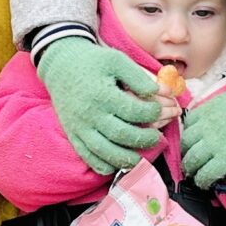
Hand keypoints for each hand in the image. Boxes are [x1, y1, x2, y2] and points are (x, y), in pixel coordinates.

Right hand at [37, 37, 164, 173]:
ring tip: (140, 157)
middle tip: (157, 137)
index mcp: (102, 94)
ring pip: (105, 151)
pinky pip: (88, 157)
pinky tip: (117, 164)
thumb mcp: (116, 60)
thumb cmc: (92, 62)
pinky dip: (104, 165)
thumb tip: (165, 92)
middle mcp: (90, 113)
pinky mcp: (73, 135)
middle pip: (122, 134)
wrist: (60, 66)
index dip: (153, 113)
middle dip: (145, 138)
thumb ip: (140, 76)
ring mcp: (80, 127)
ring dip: (127, 159)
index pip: (134, 111)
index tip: (162, 111)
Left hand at [180, 87, 225, 188]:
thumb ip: (224, 103)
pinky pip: (206, 174)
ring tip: (193, 175)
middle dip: (186, 152)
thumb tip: (224, 109)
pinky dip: (203, 181)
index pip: (189, 123)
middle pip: (187, 143)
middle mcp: (207, 126)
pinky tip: (205, 184)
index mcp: (210, 109)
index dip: (189, 134)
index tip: (193, 140)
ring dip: (191, 169)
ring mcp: (215, 144)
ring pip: (193, 160)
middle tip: (190, 160)